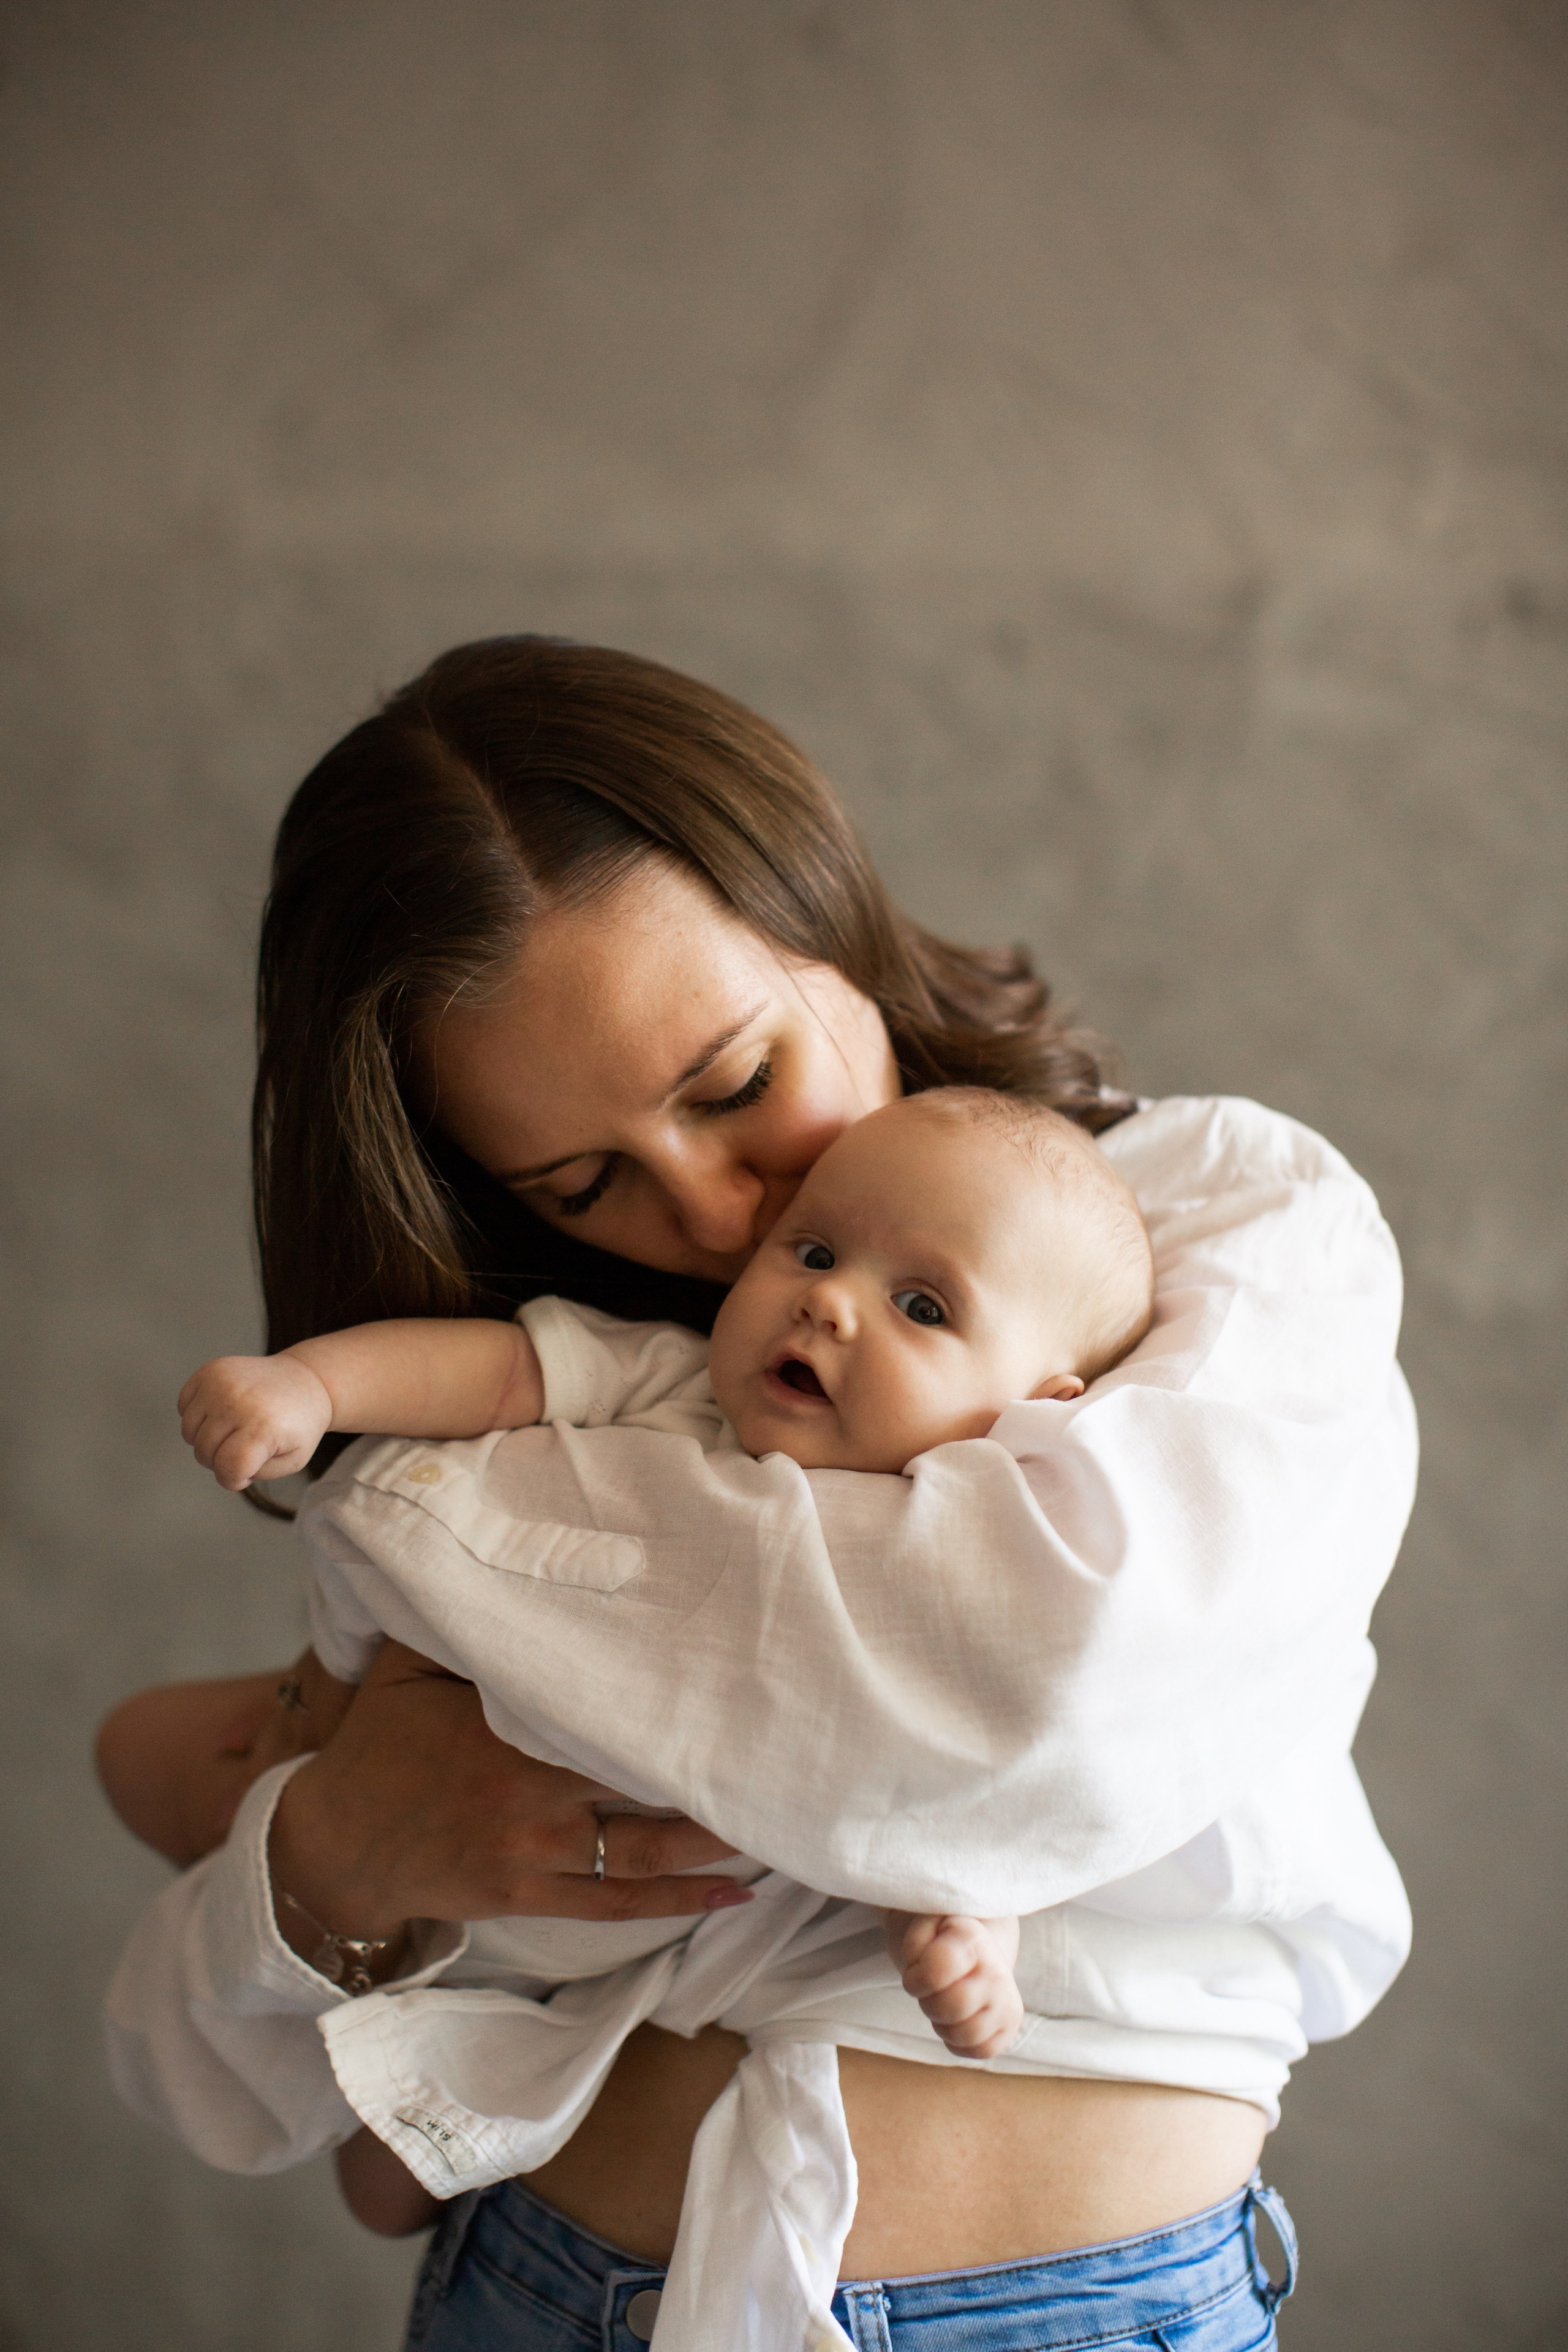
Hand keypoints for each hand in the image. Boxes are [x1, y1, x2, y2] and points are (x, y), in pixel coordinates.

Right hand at [178, 1353, 333, 1488]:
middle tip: (244, 1448)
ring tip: (233, 1430)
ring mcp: (220, 1383)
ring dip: (206, 1440)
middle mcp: (238, 1402)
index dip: (232, 1479)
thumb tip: (226, 1469)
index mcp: (263, 1427)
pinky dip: (197, 1416)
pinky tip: (222, 1412)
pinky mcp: (210, 1370)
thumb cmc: (298, 1423)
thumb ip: (257, 1473)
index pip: (227, 1467)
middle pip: (205, 1452)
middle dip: (221, 1460)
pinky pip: (183, 1407)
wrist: (305, 1380)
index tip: (245, 1474)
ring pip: (189, 1433)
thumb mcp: (293, 1460)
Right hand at [269, 1641, 751, 1943]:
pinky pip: (618, 1903)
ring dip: (715, 1836)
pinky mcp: (531, 1896)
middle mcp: (527, 1789)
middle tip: (788, 1745)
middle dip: (709, 1760)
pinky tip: (737, 1893)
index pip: (601, 1703)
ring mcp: (534, 1850)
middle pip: (638, 1775)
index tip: (730, 1671)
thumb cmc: (381, 1744)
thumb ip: (455, 1616)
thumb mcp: (405, 1664)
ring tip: (784, 1816)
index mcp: (505, 1725)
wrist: (336, 1846)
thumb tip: (497, 1547)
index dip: (668, 1692)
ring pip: (643, 1848)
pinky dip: (680, 1902)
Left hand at [883, 1910, 1024, 2059]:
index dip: (914, 1979)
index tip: (915, 1972)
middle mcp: (998, 1970)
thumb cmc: (941, 1940)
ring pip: (963, 2035)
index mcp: (975, 1939)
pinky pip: (977, 2051)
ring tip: (944, 2002)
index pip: (934, 1973)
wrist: (973, 1949)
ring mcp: (1008, 2001)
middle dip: (928, 2003)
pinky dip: (959, 2041)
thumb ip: (915, 1940)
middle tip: (930, 1990)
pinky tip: (958, 2019)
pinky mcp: (1010, 2027)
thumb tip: (922, 1963)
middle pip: (949, 2009)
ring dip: (942, 2024)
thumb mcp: (923, 1926)